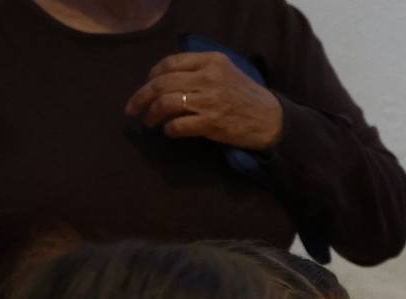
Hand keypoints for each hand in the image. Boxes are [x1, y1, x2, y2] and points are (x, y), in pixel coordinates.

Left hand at [125, 52, 282, 149]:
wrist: (272, 120)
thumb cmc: (246, 96)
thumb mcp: (226, 72)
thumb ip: (199, 69)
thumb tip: (165, 79)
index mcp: (211, 61)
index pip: (170, 63)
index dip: (152, 75)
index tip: (147, 85)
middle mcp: (208, 78)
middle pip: (162, 83)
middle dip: (141, 96)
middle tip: (133, 108)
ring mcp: (210, 101)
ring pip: (166, 103)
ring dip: (152, 113)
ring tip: (149, 121)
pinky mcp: (212, 124)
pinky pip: (179, 125)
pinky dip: (169, 129)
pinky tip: (169, 131)